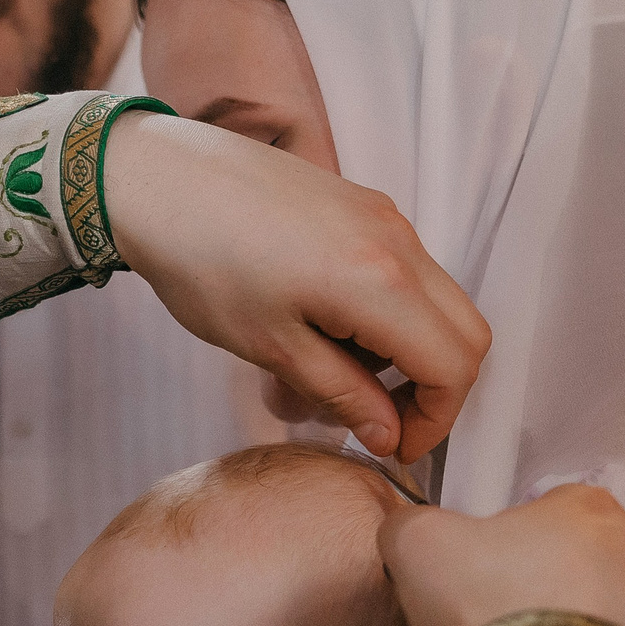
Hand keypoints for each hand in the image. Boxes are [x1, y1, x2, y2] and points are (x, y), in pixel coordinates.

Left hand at [101, 112, 486, 461]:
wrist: (159, 178)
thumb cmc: (202, 261)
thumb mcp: (271, 347)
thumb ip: (342, 395)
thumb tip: (389, 436)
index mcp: (381, 282)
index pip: (454, 366)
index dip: (434, 421)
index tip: (393, 447)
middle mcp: (399, 242)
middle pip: (466, 333)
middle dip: (433, 389)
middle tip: (377, 420)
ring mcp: (385, 218)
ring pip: (436, 303)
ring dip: (405, 352)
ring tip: (333, 374)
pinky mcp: (364, 205)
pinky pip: (406, 272)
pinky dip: (388, 315)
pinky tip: (326, 328)